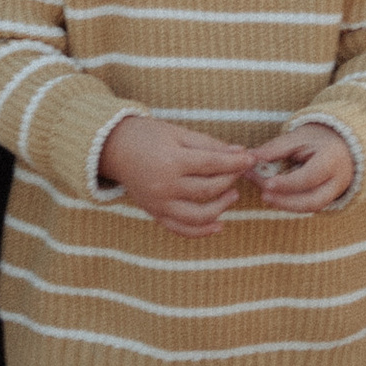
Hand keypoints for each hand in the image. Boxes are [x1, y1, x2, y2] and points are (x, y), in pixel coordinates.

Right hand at [98, 115, 255, 233]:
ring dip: (221, 207)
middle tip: (241, 172)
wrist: (113, 149)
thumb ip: (208, 144)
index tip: (251, 158)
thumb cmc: (147, 136)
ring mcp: (159, 204)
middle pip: (208, 190)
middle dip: (230, 180)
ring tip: (233, 195)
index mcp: (171, 161)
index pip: (212, 165)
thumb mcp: (178, 133)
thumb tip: (240, 153)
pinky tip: (219, 225)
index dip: (234, 163)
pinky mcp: (155, 214)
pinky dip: (201, 231)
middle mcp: (165, 186)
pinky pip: (181, 229)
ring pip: (198, 215)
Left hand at [250, 123, 355, 214]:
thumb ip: (275, 148)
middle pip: (313, 201)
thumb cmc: (317, 139)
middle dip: (286, 201)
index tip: (267, 183)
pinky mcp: (328, 199)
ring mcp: (335, 193)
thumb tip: (250, 157)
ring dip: (286, 205)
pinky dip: (291, 203)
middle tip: (264, 195)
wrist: (341, 145)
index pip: (310, 177)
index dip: (287, 183)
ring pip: (311, 208)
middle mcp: (338, 181)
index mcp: (332, 160)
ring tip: (265, 196)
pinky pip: (309, 206)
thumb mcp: (298, 137)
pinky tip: (274, 196)